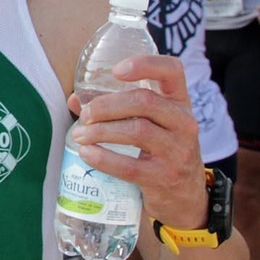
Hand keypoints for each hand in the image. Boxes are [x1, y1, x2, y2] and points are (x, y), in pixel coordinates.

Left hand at [67, 54, 206, 229]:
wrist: (185, 194)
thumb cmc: (161, 149)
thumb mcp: (152, 123)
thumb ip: (117, 108)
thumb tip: (75, 99)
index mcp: (180, 101)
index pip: (173, 70)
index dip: (145, 65)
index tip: (116, 71)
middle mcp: (184, 122)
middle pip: (144, 102)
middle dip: (106, 106)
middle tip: (85, 115)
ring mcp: (178, 151)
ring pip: (137, 131)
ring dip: (101, 131)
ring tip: (80, 135)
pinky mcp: (165, 177)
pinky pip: (130, 166)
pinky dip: (104, 158)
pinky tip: (87, 153)